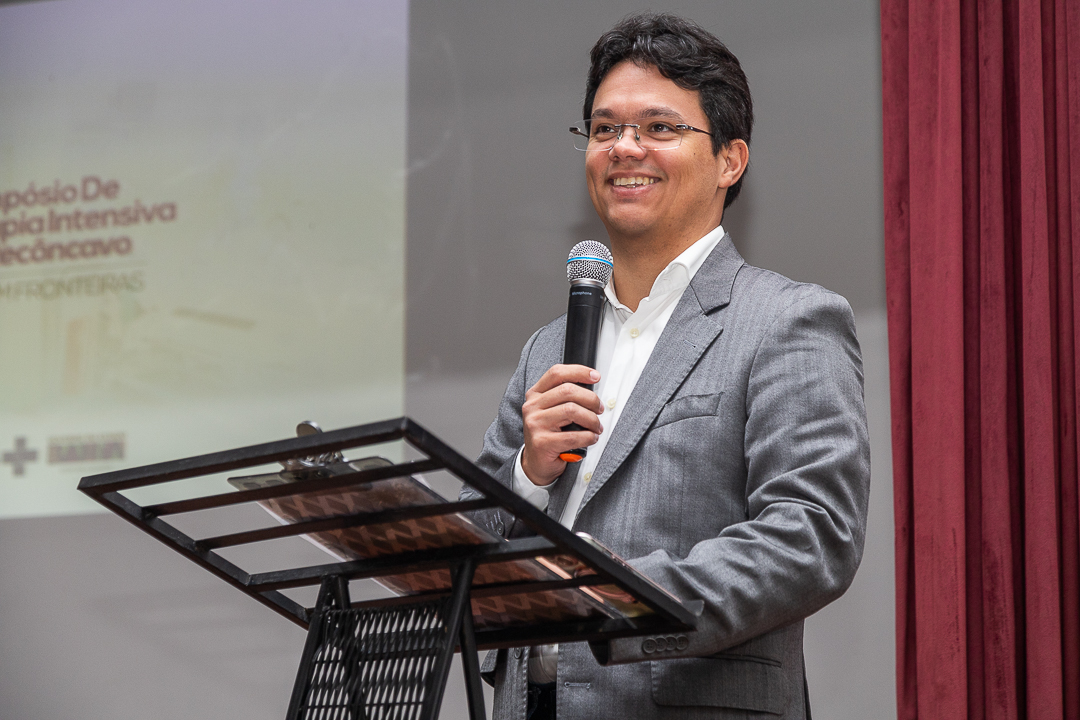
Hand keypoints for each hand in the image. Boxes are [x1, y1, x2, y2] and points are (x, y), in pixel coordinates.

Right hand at [521, 364, 603, 485]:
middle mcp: (532, 406)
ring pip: (572, 410)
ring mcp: (535, 424)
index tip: (595, 376)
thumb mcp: (552, 411)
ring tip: (596, 427)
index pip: (556, 373)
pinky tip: (591, 438)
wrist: (536, 463)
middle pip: (568, 391)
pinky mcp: (542, 442)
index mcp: (535, 395)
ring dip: (591, 419)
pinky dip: (588, 437)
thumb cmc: (549, 435)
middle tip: (600, 409)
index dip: (578, 371)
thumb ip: (565, 398)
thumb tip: (592, 390)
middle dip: (591, 399)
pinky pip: (573, 435)